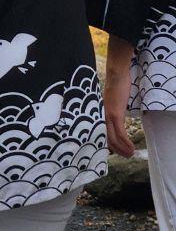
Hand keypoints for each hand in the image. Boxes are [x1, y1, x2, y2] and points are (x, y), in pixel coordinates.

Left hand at [104, 35, 135, 157]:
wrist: (116, 74)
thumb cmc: (115, 86)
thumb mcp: (111, 102)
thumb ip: (110, 111)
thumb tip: (115, 121)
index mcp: (99, 114)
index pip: (101, 134)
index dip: (107, 145)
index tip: (115, 152)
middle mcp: (101, 116)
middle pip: (106, 140)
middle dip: (117, 151)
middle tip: (125, 156)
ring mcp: (108, 115)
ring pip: (113, 139)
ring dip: (123, 149)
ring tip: (130, 154)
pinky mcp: (115, 113)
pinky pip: (120, 133)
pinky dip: (126, 143)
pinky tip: (132, 147)